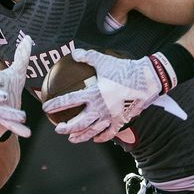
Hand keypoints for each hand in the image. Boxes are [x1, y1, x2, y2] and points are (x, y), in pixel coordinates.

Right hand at [0, 35, 33, 159]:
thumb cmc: (7, 88)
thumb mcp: (15, 73)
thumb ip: (21, 57)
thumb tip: (28, 37)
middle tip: (3, 97)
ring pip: (2, 113)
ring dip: (11, 115)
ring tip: (23, 117)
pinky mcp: (1, 122)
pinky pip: (8, 127)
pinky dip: (18, 130)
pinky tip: (27, 133)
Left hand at [42, 47, 168, 142]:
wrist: (148, 79)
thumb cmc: (124, 69)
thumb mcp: (103, 60)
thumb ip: (87, 57)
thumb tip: (74, 53)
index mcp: (93, 94)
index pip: (69, 101)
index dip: (55, 104)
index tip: (46, 107)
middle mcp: (100, 108)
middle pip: (78, 123)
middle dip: (65, 127)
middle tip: (57, 128)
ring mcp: (111, 116)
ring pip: (92, 131)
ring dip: (80, 136)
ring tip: (72, 139)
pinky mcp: (121, 120)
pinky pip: (110, 133)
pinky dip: (102, 137)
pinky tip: (96, 139)